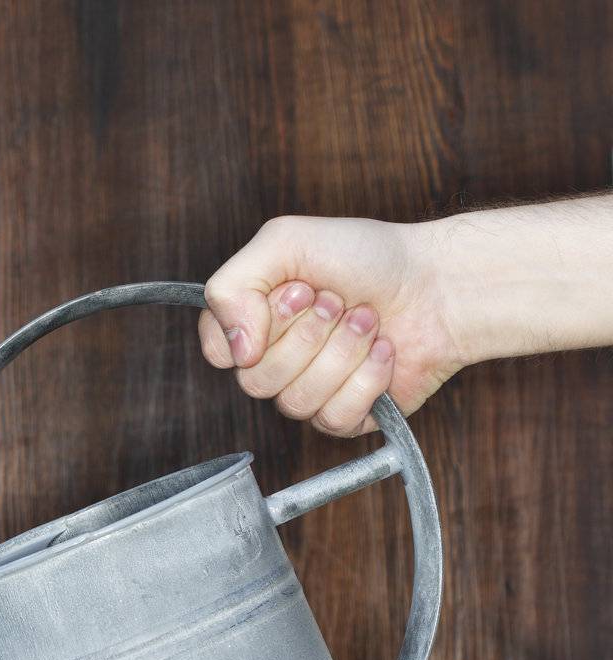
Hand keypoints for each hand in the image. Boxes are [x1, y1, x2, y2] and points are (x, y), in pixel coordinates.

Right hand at [199, 216, 463, 435]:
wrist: (440, 282)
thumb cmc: (368, 257)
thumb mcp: (286, 241)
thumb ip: (231, 285)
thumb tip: (235, 351)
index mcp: (254, 323)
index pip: (219, 351)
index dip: (255, 327)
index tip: (297, 292)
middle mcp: (275, 362)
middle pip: (256, 381)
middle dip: (309, 335)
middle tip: (340, 301)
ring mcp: (308, 392)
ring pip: (295, 402)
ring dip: (342, 353)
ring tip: (369, 321)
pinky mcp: (344, 416)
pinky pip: (332, 418)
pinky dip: (366, 379)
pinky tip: (385, 352)